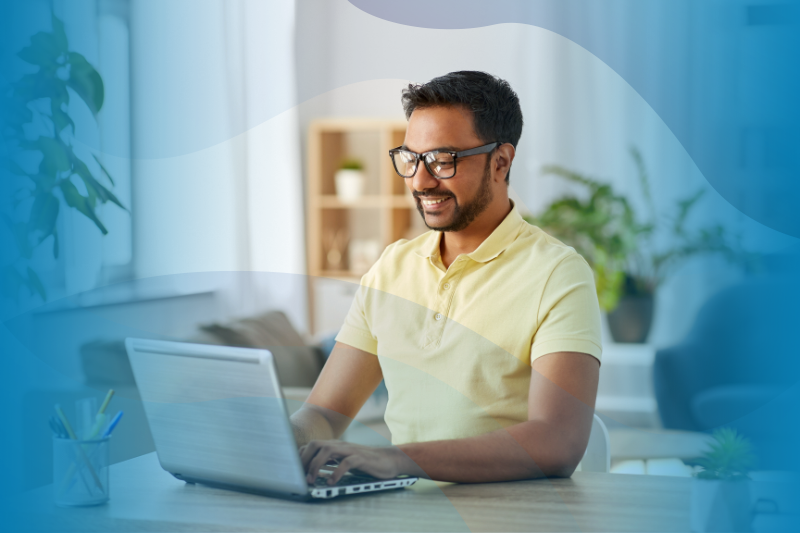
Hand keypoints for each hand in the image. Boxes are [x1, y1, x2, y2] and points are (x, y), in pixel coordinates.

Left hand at [299, 440, 415, 484]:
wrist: (390, 459)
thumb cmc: (366, 462)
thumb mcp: (345, 460)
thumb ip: (331, 462)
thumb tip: (312, 472)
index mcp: (335, 446)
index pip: (311, 445)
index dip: (300, 456)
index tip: (293, 470)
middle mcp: (340, 445)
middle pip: (316, 444)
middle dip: (304, 459)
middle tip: (300, 476)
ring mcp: (351, 450)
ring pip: (328, 450)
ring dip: (316, 465)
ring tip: (311, 480)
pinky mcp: (362, 458)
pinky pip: (346, 462)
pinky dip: (336, 472)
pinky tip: (332, 482)